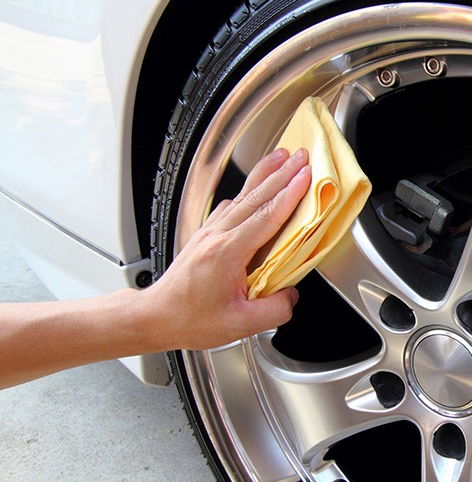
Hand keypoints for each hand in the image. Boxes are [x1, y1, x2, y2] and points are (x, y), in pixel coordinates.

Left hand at [141, 148, 311, 349]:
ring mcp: (210, 231)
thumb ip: (274, 310)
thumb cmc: (190, 319)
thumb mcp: (240, 325)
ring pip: (242, 195)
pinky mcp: (206, 234)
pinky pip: (231, 205)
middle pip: (255, 197)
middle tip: (302, 156)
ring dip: (265, 174)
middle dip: (282, 173)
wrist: (156, 316)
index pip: (265, 217)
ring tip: (282, 157)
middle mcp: (217, 235)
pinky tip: (256, 187)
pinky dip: (249, 191)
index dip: (289, 195)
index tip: (306, 177)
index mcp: (227, 253)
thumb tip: (291, 296)